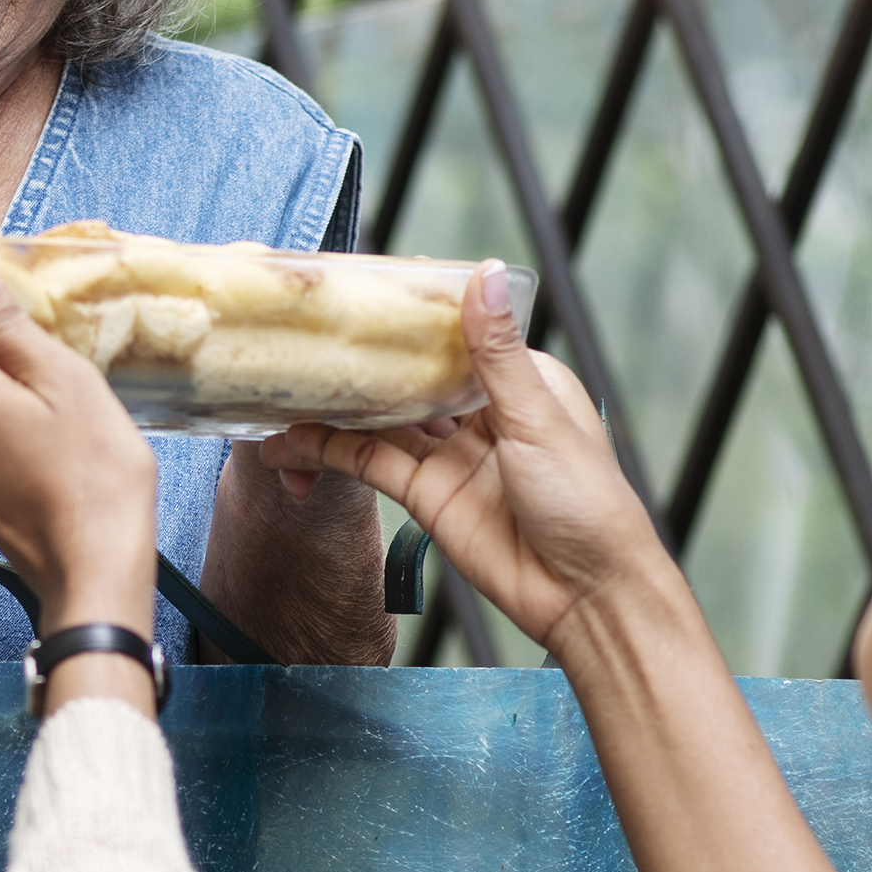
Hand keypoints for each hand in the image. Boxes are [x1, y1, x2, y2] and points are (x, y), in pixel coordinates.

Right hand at [263, 259, 670, 653]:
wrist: (584, 596)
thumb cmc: (587, 503)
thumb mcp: (536, 417)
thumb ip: (496, 353)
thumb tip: (483, 276)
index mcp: (520, 381)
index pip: (457, 333)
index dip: (413, 313)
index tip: (365, 285)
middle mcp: (481, 413)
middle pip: (411, 374)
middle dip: (365, 358)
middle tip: (307, 333)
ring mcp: (451, 455)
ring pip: (383, 418)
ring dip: (337, 406)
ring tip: (284, 387)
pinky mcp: (426, 496)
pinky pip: (372, 464)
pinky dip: (332, 452)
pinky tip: (296, 440)